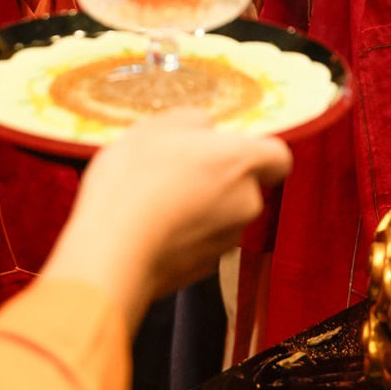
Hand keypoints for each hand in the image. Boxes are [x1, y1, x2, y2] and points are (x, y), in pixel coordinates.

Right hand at [41, 113, 292, 325]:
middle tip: (173, 170)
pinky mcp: (205, 268)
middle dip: (215, 178)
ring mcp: (227, 240)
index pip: (278, 157)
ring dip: (198, 206)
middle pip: (244, 185)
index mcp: (240, 161)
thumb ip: (191, 121)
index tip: (229, 148)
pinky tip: (149, 227)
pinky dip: (183, 234)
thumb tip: (204, 129)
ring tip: (153, 200)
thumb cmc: (135, 181)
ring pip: (221, 215)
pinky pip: (201, 242)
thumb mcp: (155, 128)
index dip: (258, 151)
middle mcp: (245, 202)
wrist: (112, 251)